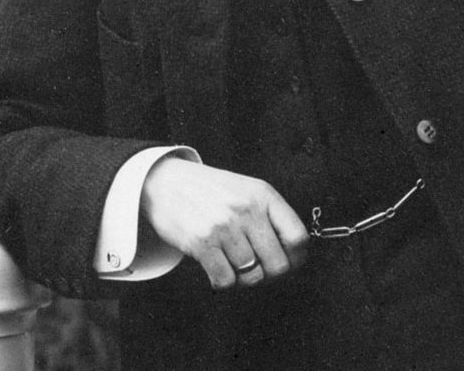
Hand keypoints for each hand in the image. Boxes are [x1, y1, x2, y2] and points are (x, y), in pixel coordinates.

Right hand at [140, 157, 308, 289]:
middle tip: (256, 268)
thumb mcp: (246, 189)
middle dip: (269, 274)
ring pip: (251, 276)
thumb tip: (293, 255)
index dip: (296, 259)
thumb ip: (269, 215)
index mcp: (263, 194)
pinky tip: (217, 266)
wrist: (166, 181)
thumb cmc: (210, 190)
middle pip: (278, 265)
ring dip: (243, 278)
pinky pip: (225, 281)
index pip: (297, 237)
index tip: (288, 264)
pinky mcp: (201, 242)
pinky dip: (223, 281)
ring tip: (232, 263)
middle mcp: (246, 209)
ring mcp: (224, 226)